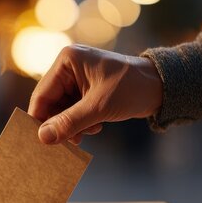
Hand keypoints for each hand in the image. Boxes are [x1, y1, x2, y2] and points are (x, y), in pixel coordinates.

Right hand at [28, 44, 162, 144]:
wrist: (161, 86)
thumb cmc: (131, 88)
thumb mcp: (98, 108)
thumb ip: (69, 123)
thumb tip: (43, 138)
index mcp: (67, 60)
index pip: (42, 94)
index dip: (40, 119)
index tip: (42, 142)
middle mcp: (69, 66)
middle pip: (51, 103)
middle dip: (61, 123)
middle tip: (71, 142)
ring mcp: (78, 77)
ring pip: (62, 109)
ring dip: (73, 124)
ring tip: (90, 131)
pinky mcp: (87, 88)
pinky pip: (74, 108)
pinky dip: (81, 121)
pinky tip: (96, 126)